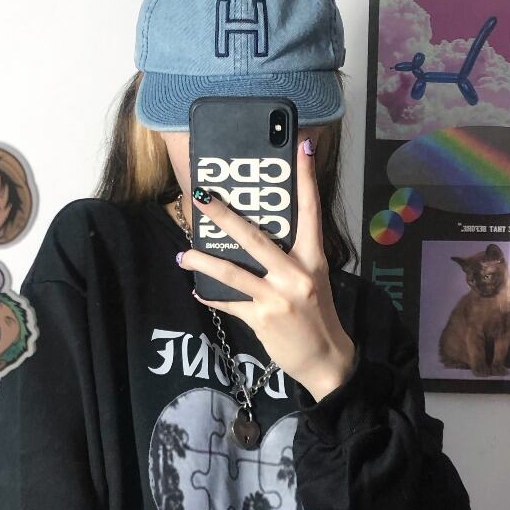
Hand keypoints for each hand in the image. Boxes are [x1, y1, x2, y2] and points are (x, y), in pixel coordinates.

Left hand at [177, 138, 355, 401]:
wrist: (326, 360)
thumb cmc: (318, 316)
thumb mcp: (314, 281)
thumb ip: (291, 260)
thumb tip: (257, 240)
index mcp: (313, 260)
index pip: (311, 213)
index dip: (306, 180)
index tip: (301, 148)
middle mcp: (295, 275)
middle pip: (255, 238)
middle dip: (225, 217)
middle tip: (203, 198)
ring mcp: (277, 297)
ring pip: (232, 272)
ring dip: (203, 262)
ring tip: (183, 256)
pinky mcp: (262, 318)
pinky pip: (229, 303)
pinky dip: (212, 297)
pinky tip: (198, 291)